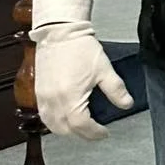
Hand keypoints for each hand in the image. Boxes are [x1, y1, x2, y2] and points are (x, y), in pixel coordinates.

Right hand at [30, 22, 134, 140]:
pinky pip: (44, 115)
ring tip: (81, 125)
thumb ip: (116, 90)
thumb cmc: (79, 47)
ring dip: (67, 130)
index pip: (82, 126)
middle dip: (82, 133)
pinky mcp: (38, 91)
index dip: (95, 133)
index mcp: (70, 97)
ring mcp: (43, 97)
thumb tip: (126, 104)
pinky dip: (54, 121)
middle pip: (66, 130)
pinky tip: (64, 116)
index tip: (104, 132)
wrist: (59, 31)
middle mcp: (53, 100)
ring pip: (52, 125)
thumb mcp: (104, 69)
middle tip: (95, 130)